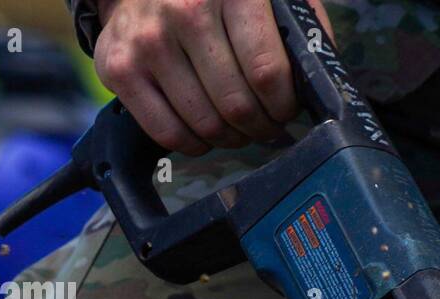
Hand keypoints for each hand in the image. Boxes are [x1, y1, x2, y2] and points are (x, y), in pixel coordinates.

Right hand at [93, 0, 332, 155]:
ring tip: (238, 126)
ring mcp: (148, 41)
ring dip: (231, 138)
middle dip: (262, 126)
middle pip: (238, 106)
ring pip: (206, 125)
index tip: (286, 108)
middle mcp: (185, 10)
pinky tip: (205, 130)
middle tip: (266, 124)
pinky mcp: (119, 67)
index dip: (284, 105)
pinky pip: (168, 133)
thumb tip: (320, 81)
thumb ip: (298, 25)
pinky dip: (195, 143)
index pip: (267, 73)